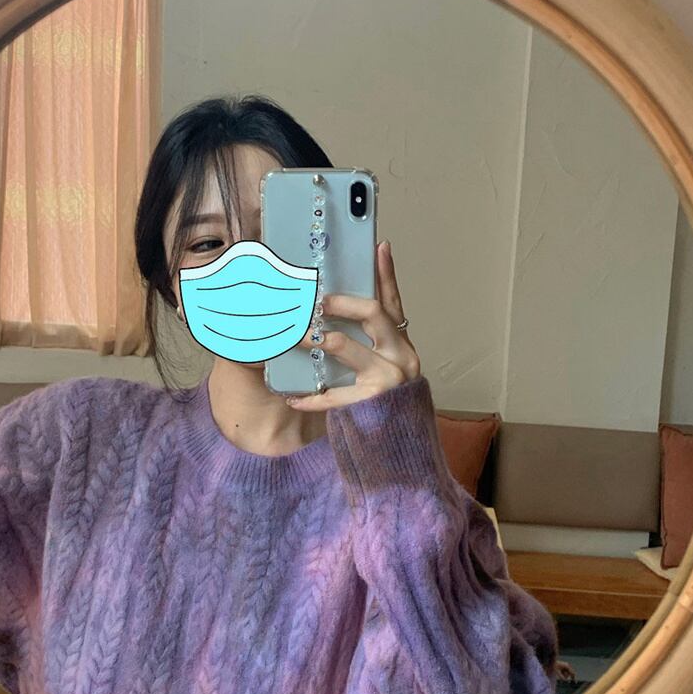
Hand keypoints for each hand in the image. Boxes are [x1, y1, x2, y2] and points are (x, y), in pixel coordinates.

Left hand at [286, 239, 420, 409]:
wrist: (398, 448)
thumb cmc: (381, 403)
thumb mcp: (381, 367)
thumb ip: (366, 342)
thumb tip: (335, 312)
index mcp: (401, 344)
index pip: (393, 301)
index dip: (386, 273)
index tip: (377, 246)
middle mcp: (401, 356)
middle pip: (372, 312)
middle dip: (340, 301)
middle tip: (314, 299)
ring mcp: (389, 379)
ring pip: (344, 344)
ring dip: (313, 338)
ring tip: (291, 336)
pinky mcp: (372, 403)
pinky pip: (333, 394)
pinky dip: (311, 396)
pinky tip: (293, 397)